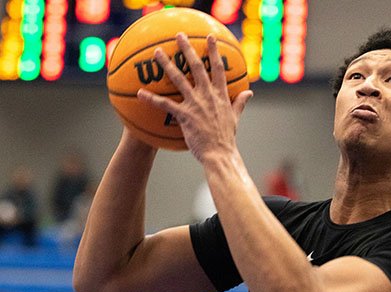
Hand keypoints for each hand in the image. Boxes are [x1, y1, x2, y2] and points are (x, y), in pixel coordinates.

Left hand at [137, 33, 252, 161]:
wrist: (220, 155)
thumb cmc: (226, 139)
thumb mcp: (236, 118)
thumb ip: (240, 103)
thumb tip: (249, 93)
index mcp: (221, 96)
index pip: (218, 69)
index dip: (214, 51)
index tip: (209, 38)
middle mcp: (208, 96)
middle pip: (197, 67)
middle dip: (188, 49)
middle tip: (179, 36)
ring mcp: (196, 105)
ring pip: (179, 80)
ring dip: (167, 65)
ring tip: (156, 53)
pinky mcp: (185, 116)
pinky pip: (165, 105)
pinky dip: (151, 99)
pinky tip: (139, 93)